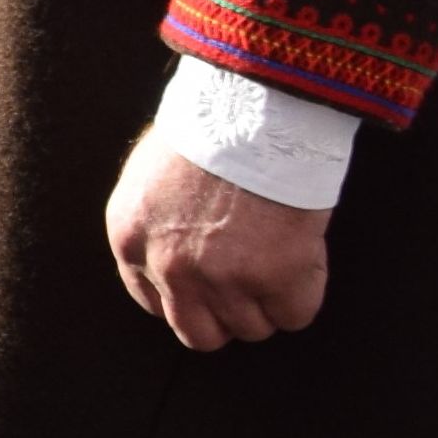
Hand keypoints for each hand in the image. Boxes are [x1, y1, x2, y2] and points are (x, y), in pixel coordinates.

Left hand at [106, 135, 331, 350]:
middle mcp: (170, 268)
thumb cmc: (212, 122)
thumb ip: (156, 221)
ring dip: (270, 299)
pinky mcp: (276, 277)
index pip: (153, 304)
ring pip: (252, 328)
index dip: (189, 296)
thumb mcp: (152, 171)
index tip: (210, 283)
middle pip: (200, 334)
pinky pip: (296, 314)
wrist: (256, 104)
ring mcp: (223, 278)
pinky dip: (305, 291)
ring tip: (280, 252)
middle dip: (227, 314)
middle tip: (250, 281)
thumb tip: (177, 244)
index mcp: (131, 239)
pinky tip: (303, 253)